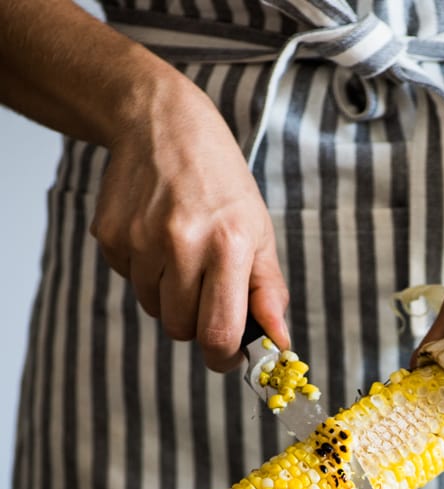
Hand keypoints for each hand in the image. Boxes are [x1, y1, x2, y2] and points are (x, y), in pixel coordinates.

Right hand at [90, 77, 288, 370]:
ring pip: (154, 309)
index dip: (224, 357)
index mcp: (227, 246)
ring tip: (182, 252)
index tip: (228, 353)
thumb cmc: (221, 183)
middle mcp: (182, 243)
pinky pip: (129, 282)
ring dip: (169, 295)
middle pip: (182, 330)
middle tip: (206, 286)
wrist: (162, 123)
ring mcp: (141, 239)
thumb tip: (280, 342)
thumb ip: (269, 292)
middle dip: (196, 322)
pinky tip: (155, 235)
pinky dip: (145, 271)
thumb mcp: (258, 232)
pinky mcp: (110, 235)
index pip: (218, 335)